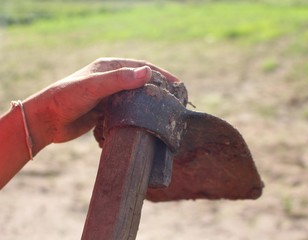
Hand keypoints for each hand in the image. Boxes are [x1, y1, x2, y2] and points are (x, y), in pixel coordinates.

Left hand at [24, 58, 178, 153]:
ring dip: (147, 105)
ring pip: (134, 99)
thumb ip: (119, 80)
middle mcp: (109, 81)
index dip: (160, 74)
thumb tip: (148, 73)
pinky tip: (144, 125)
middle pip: (139, 83)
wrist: (46, 121)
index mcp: (108, 68)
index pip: (140, 67)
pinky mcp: (105, 112)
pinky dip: (135, 117)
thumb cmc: (66, 99)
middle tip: (175, 101)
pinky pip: (125, 113)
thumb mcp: (93, 87)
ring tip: (164, 114)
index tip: (177, 84)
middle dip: (157, 90)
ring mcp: (108, 97)